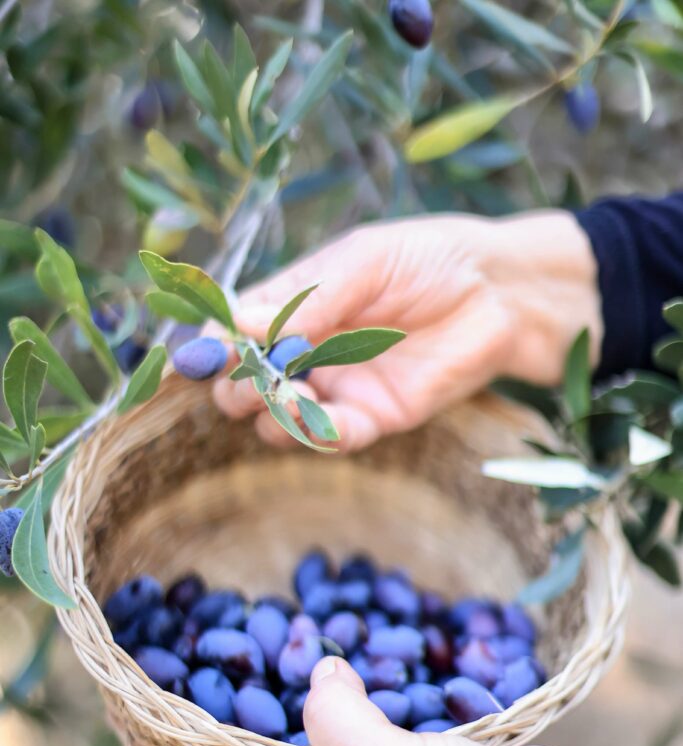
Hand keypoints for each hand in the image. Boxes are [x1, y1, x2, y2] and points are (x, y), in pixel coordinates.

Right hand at [214, 211, 601, 450]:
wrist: (501, 294)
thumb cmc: (430, 259)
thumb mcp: (365, 263)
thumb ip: (308, 297)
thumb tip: (240, 325)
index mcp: (292, 304)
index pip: (232, 332)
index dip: (213, 347)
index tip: (210, 354)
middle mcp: (305, 350)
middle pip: (241, 384)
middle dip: (236, 386)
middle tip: (255, 377)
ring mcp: (335, 387)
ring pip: (276, 420)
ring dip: (272, 414)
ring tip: (290, 394)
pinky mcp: (371, 418)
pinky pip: (328, 438)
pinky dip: (316, 434)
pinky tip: (323, 419)